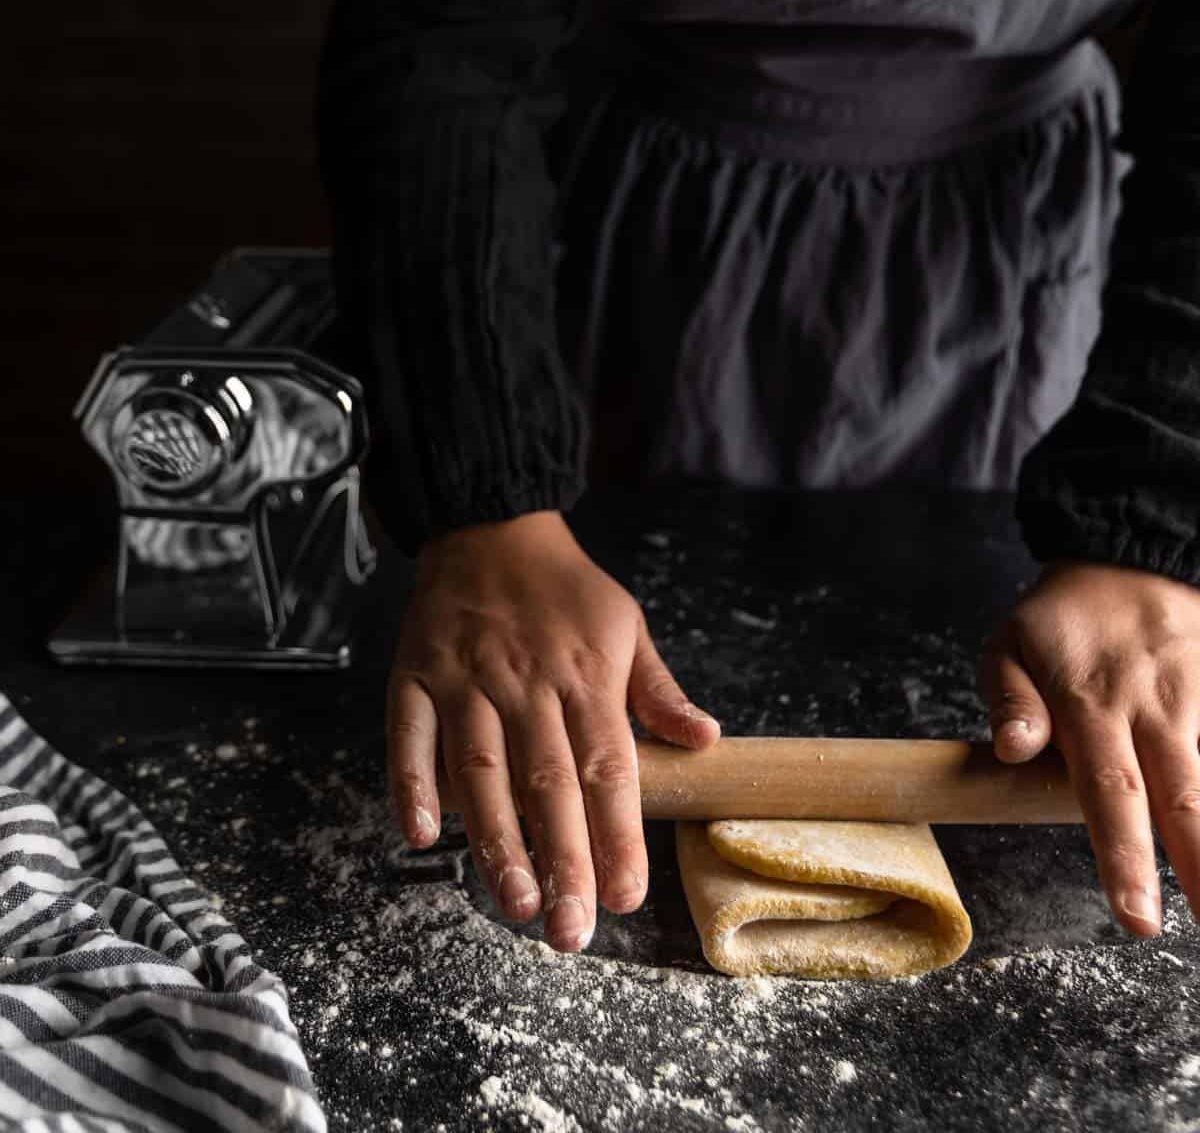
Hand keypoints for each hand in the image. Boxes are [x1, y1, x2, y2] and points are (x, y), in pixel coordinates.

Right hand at [386, 511, 720, 951]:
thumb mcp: (627, 624)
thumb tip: (707, 740)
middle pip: (546, 783)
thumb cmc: (567, 588)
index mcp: (586, 675)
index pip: (608, 768)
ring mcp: (466, 679)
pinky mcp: (416, 675)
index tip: (625, 897)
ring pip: (479, 769)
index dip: (618, 835)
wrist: (491, 525)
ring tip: (515, 903)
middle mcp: (527, 683)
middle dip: (561, 860)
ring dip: (494, 840)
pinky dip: (412, 784)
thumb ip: (659, 691)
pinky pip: (409, 735)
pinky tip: (422, 835)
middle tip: (569, 932)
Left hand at [977, 559, 1199, 936]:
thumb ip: (1011, 700)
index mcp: (1091, 703)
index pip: (1107, 790)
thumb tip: (1012, 751)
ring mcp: (1196, 703)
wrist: (1131, 563)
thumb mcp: (1009, 643)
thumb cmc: (1058, 618)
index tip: (1136, 916)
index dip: (1124, 856)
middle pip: (1183, 800)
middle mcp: (1153, 709)